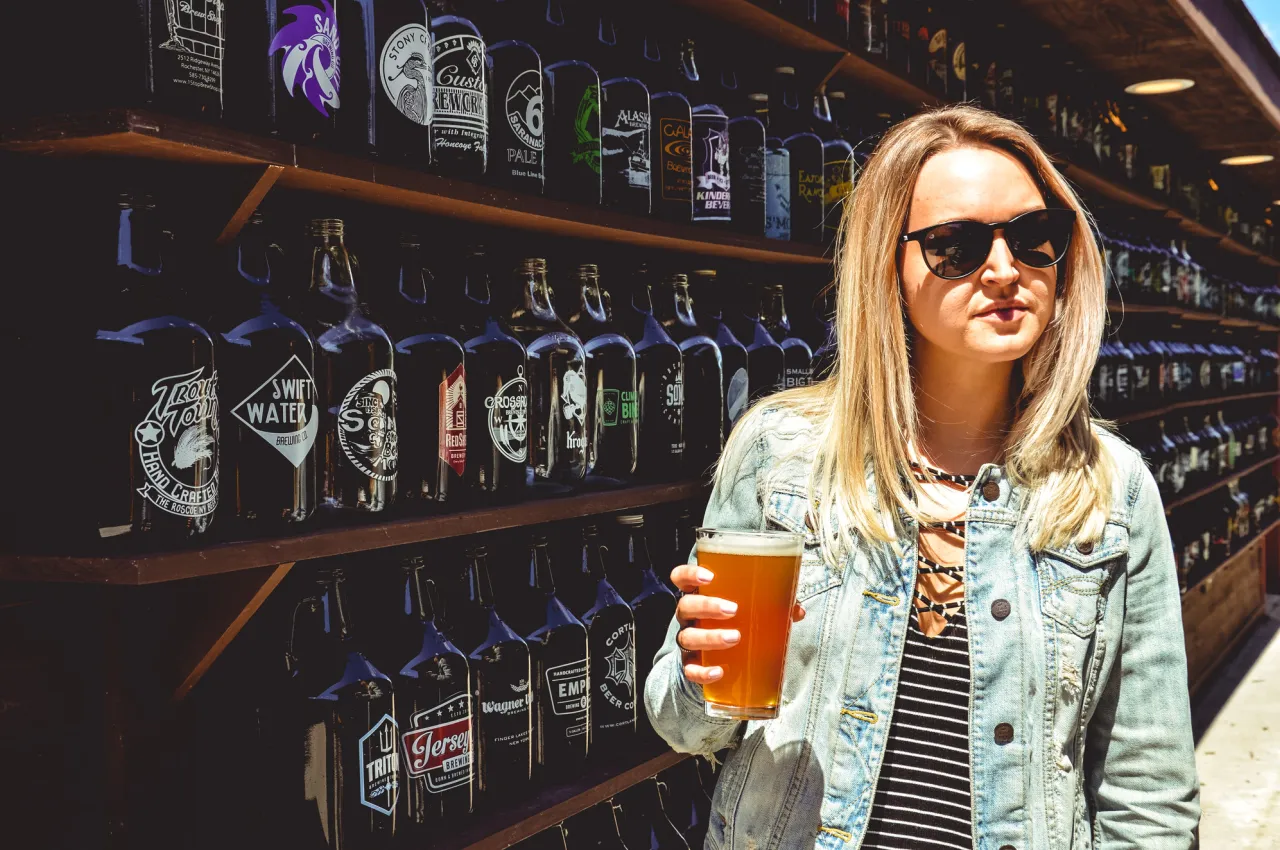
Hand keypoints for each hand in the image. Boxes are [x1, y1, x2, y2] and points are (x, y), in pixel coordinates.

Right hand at [670, 564, 805, 686]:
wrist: (717, 657)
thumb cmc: (734, 621)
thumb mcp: (750, 607)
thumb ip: (772, 603)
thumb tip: (797, 610)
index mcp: (699, 595)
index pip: (681, 578)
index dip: (689, 575)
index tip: (709, 577)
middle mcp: (689, 617)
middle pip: (686, 607)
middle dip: (707, 607)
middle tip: (732, 610)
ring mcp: (688, 640)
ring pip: (687, 637)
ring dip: (710, 637)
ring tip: (734, 637)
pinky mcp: (691, 665)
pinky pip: (690, 669)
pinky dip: (702, 672)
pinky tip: (719, 671)